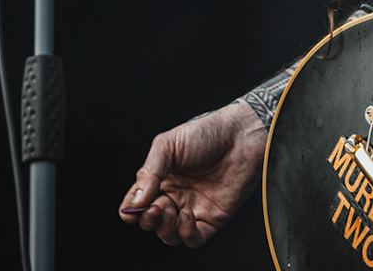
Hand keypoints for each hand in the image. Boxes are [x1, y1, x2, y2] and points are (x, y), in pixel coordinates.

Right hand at [119, 102, 266, 246]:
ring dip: (165, 229)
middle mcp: (176, 196)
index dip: (130, 210)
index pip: (137, 203)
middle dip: (148, 220)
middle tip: (155, 208)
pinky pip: (194, 239)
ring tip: (172, 210)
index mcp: (161, 179)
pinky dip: (186, 233)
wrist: (241, 134)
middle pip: (151, 222)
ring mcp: (194, 208)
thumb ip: (149, 172)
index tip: (131, 209)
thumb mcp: (168, 145)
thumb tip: (135, 202)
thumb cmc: (206, 133)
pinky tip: (187, 215)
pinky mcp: (213, 217)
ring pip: (169, 235)